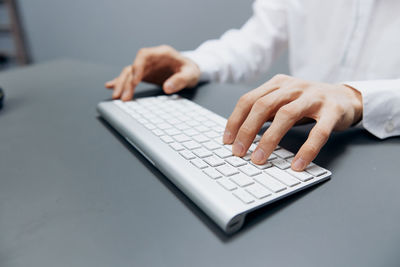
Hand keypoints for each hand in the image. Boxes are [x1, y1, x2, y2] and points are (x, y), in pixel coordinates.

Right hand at [105, 45, 200, 100]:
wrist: (190, 70)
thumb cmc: (191, 70)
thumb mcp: (190, 75)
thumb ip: (180, 80)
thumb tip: (167, 88)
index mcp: (162, 53)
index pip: (143, 56)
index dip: (137, 68)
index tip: (134, 82)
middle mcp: (151, 58)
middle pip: (133, 66)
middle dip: (126, 81)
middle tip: (122, 96)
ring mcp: (146, 66)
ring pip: (129, 72)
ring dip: (122, 84)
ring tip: (116, 97)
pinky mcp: (144, 74)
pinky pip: (130, 77)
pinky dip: (121, 81)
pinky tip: (110, 86)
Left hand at [223, 74, 362, 170]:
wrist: (346, 97)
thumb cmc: (307, 103)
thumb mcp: (283, 100)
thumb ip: (265, 112)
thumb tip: (239, 135)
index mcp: (277, 84)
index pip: (249, 100)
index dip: (235, 120)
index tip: (227, 140)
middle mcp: (293, 87)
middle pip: (263, 105)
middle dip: (247, 130)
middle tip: (238, 152)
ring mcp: (314, 97)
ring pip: (286, 115)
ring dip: (270, 139)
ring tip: (259, 159)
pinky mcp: (333, 111)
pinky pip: (318, 132)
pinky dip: (306, 149)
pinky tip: (297, 164)